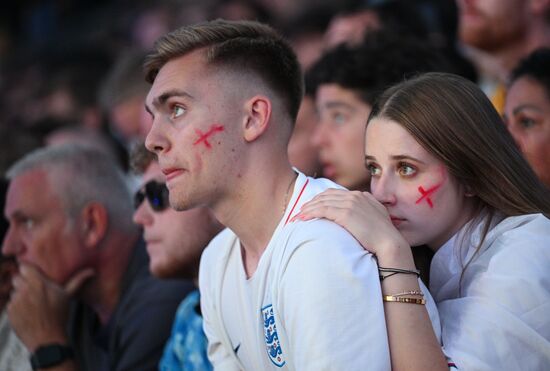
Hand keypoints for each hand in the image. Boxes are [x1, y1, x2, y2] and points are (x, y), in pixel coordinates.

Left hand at [7, 263, 93, 350]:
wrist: (47, 338)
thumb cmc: (59, 315)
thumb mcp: (68, 295)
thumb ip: (77, 280)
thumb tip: (92, 271)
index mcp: (38, 283)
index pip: (23, 267)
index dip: (27, 271)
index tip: (32, 275)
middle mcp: (24, 290)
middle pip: (17, 278)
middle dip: (23, 282)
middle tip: (34, 291)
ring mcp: (15, 301)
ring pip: (14, 291)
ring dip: (20, 295)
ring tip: (31, 303)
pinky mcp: (9, 311)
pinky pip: (10, 303)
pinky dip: (16, 306)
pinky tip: (26, 312)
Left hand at [293, 189, 407, 257]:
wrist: (390, 243)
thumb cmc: (383, 237)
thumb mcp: (376, 219)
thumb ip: (366, 212)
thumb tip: (356, 215)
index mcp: (362, 196)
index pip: (335, 193)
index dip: (321, 199)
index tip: (312, 206)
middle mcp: (355, 196)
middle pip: (326, 195)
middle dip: (312, 202)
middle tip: (301, 211)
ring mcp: (351, 203)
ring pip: (322, 202)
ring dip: (308, 208)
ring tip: (298, 215)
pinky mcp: (346, 213)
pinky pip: (323, 209)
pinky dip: (311, 212)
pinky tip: (303, 217)